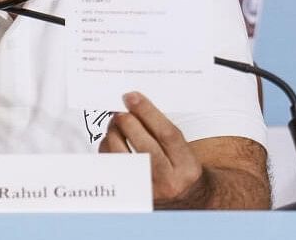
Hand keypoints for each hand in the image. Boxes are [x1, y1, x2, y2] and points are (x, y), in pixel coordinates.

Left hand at [99, 92, 208, 207]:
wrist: (184, 198)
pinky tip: (112, 137)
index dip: (147, 112)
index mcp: (187, 166)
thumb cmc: (180, 168)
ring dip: (114, 133)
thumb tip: (132, 104)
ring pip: (124, 157)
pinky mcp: (130, 192)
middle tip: (120, 109)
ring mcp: (149, 190)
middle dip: (128, 122)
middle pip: (145, 147)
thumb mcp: (182, 149)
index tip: (132, 97)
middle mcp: (170, 181)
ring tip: (116, 121)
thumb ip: (160, 128)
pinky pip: (112, 165)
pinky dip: (108, 146)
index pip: (167, 135)